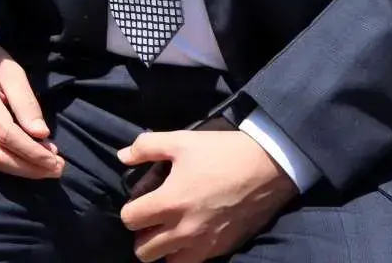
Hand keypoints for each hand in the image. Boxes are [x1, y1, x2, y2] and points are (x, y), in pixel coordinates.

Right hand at [0, 26, 64, 179]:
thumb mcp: (13, 72)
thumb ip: (27, 104)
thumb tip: (42, 135)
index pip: (7, 136)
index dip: (33, 153)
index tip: (57, 161)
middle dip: (28, 169)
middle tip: (56, 170)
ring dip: (19, 169)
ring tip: (45, 168)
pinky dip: (6, 160)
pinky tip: (25, 159)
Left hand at [118, 129, 298, 262]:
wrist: (269, 167)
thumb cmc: (222, 152)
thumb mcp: (180, 141)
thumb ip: (146, 148)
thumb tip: (122, 156)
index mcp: (170, 202)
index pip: (129, 220)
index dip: (130, 210)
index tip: (141, 202)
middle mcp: (185, 230)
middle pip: (144, 252)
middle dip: (143, 236)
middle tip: (153, 220)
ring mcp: (205, 244)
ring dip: (164, 250)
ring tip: (170, 232)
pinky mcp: (223, 249)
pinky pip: (195, 262)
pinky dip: (187, 254)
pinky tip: (192, 235)